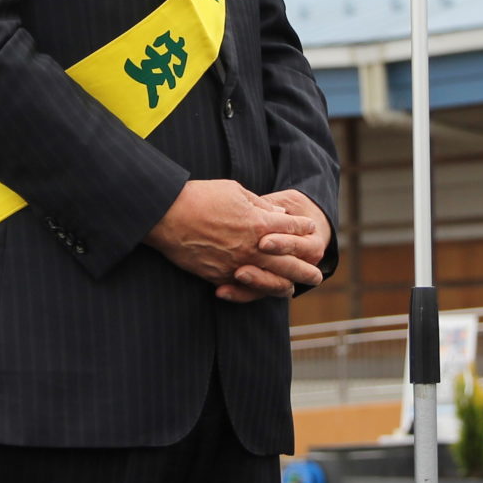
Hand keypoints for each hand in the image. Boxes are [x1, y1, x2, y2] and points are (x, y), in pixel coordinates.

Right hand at [150, 180, 324, 302]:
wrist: (166, 215)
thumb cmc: (199, 197)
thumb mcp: (235, 191)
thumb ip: (260, 205)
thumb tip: (278, 213)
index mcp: (260, 222)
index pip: (293, 228)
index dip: (304, 228)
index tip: (310, 229)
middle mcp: (254, 248)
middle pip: (291, 264)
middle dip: (307, 269)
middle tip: (317, 274)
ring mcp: (237, 265)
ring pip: (272, 283)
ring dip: (286, 286)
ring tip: (294, 289)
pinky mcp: (219, 277)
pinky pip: (244, 290)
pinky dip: (255, 292)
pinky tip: (262, 291)